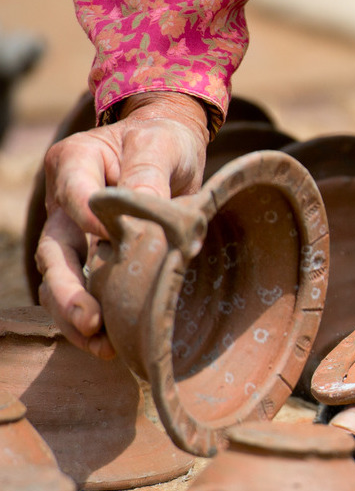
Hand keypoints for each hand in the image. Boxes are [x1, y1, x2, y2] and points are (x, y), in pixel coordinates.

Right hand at [36, 91, 208, 356]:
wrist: (166, 152)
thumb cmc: (162, 143)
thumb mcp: (162, 146)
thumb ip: (149, 174)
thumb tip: (147, 217)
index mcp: (75, 162)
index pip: (73, 194)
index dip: (87, 217)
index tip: (109, 236)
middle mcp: (62, 202)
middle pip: (53, 250)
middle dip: (67, 290)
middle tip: (90, 320)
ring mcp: (71, 234)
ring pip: (58, 280)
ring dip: (74, 316)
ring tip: (102, 346)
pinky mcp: (89, 260)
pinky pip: (81, 293)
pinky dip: (92, 322)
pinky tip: (112, 347)